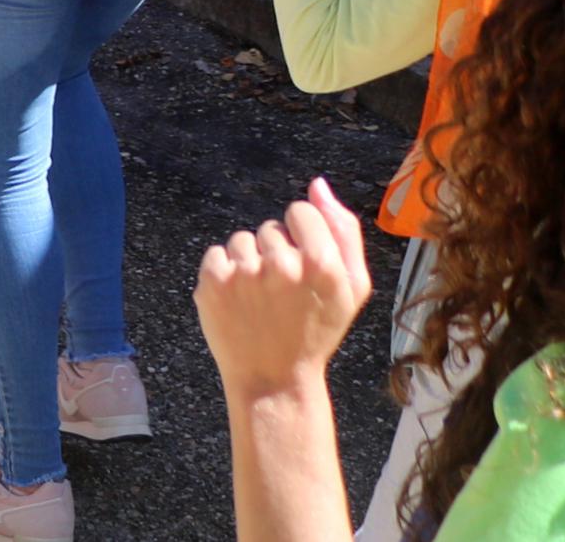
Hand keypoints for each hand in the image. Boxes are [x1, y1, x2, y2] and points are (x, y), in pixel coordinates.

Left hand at [194, 178, 372, 402]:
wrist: (274, 379)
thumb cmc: (316, 331)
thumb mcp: (351, 289)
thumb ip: (343, 231)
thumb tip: (318, 185)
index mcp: (322, 264)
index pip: (301, 211)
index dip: (301, 235)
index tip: (303, 264)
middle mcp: (282, 265)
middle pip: (271, 227)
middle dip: (276, 253)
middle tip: (283, 294)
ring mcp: (244, 273)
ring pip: (242, 240)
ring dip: (249, 263)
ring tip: (261, 300)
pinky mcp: (212, 282)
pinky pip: (217, 254)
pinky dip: (225, 273)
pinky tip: (239, 302)